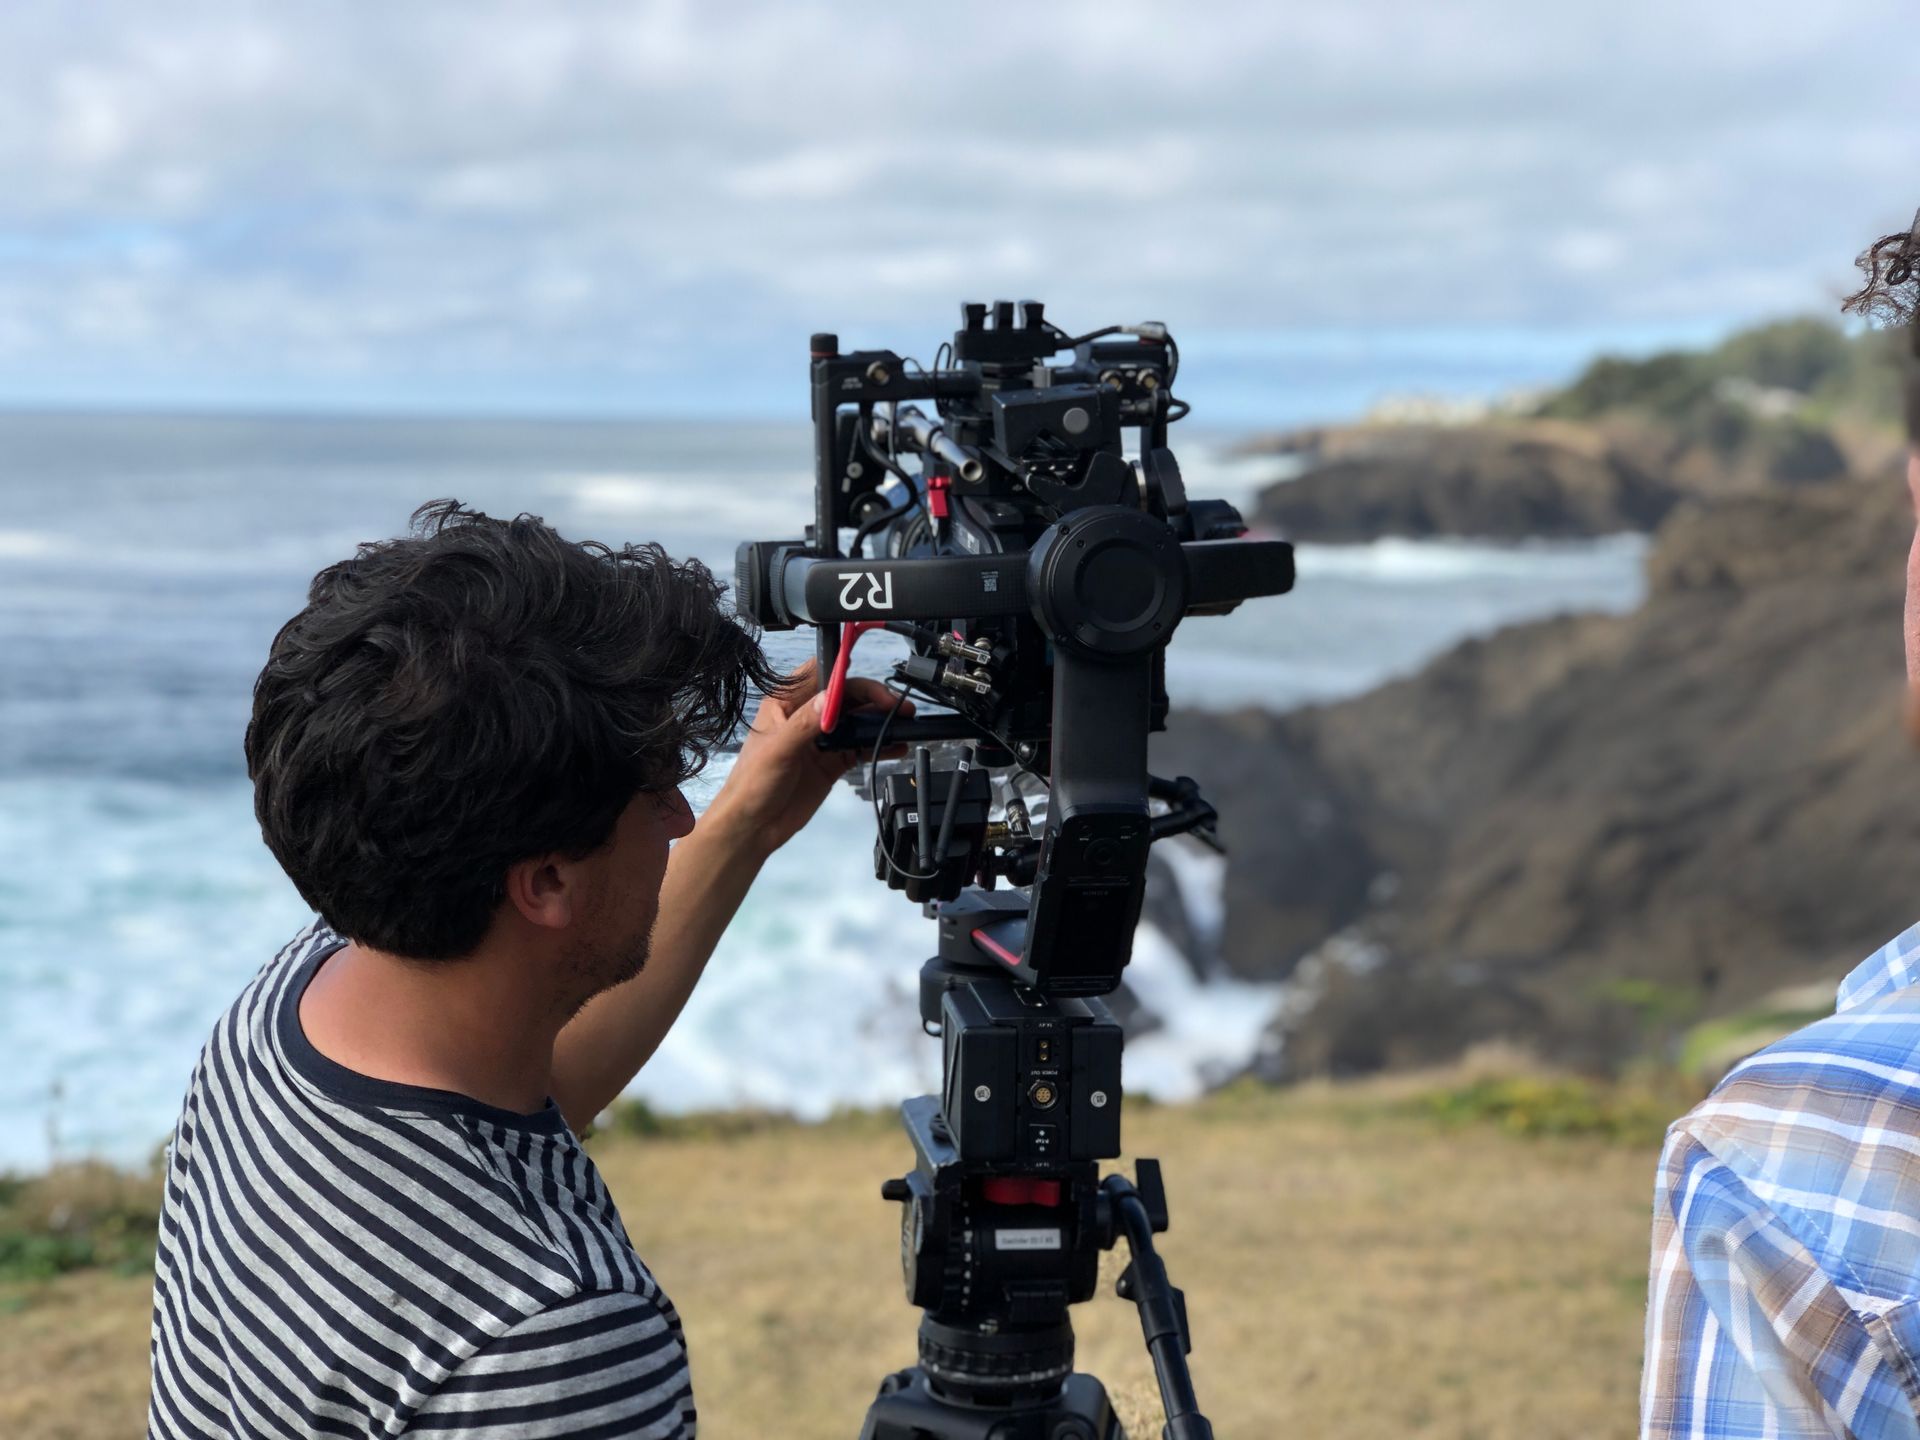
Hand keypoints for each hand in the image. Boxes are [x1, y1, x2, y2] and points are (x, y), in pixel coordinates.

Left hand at [704, 659, 913, 858]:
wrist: (754, 826)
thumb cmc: (754, 783)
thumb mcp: (778, 750)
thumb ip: (805, 723)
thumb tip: (830, 696)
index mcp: (785, 704)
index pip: (818, 675)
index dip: (843, 670)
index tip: (867, 678)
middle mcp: (805, 716)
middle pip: (845, 697)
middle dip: (871, 697)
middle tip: (895, 705)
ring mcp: (821, 740)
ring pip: (855, 721)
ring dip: (879, 719)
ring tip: (904, 721)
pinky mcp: (833, 762)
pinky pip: (859, 747)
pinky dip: (878, 745)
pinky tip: (896, 746)